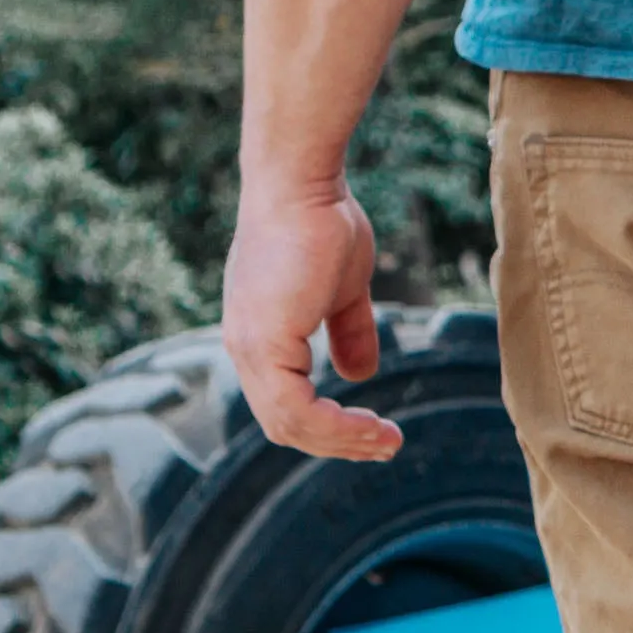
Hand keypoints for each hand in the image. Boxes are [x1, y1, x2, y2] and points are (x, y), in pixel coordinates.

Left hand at [222, 184, 404, 459]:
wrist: (302, 187)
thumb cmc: (322, 224)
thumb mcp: (342, 290)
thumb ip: (348, 332)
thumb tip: (361, 374)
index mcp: (259, 338)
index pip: (285, 404)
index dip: (330, 426)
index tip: (376, 429)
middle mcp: (244, 349)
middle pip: (285, 425)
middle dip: (339, 443)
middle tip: (387, 446)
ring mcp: (249, 347)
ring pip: (290, 424)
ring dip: (343, 440)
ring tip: (388, 439)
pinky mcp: (264, 343)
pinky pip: (297, 409)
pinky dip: (336, 425)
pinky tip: (371, 423)